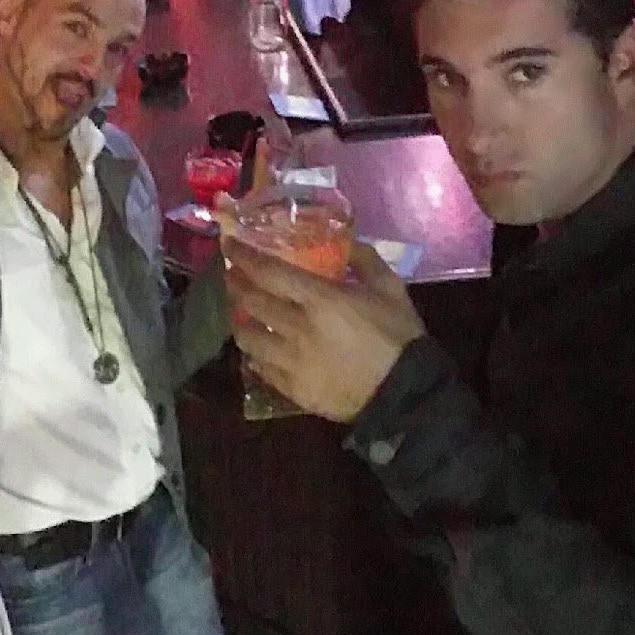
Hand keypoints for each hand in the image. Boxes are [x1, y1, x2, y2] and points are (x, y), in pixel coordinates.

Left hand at [224, 238, 424, 422]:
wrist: (405, 393)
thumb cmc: (398, 336)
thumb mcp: (390, 287)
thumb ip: (363, 259)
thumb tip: (345, 241)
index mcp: (320, 300)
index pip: (268, 272)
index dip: (244, 256)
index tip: (229, 244)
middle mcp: (297, 328)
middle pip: (252, 302)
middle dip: (235, 285)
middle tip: (231, 274)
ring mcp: (291, 362)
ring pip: (248, 339)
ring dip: (238, 321)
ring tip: (239, 312)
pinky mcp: (293, 389)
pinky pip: (261, 369)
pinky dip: (253, 355)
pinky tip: (255, 349)